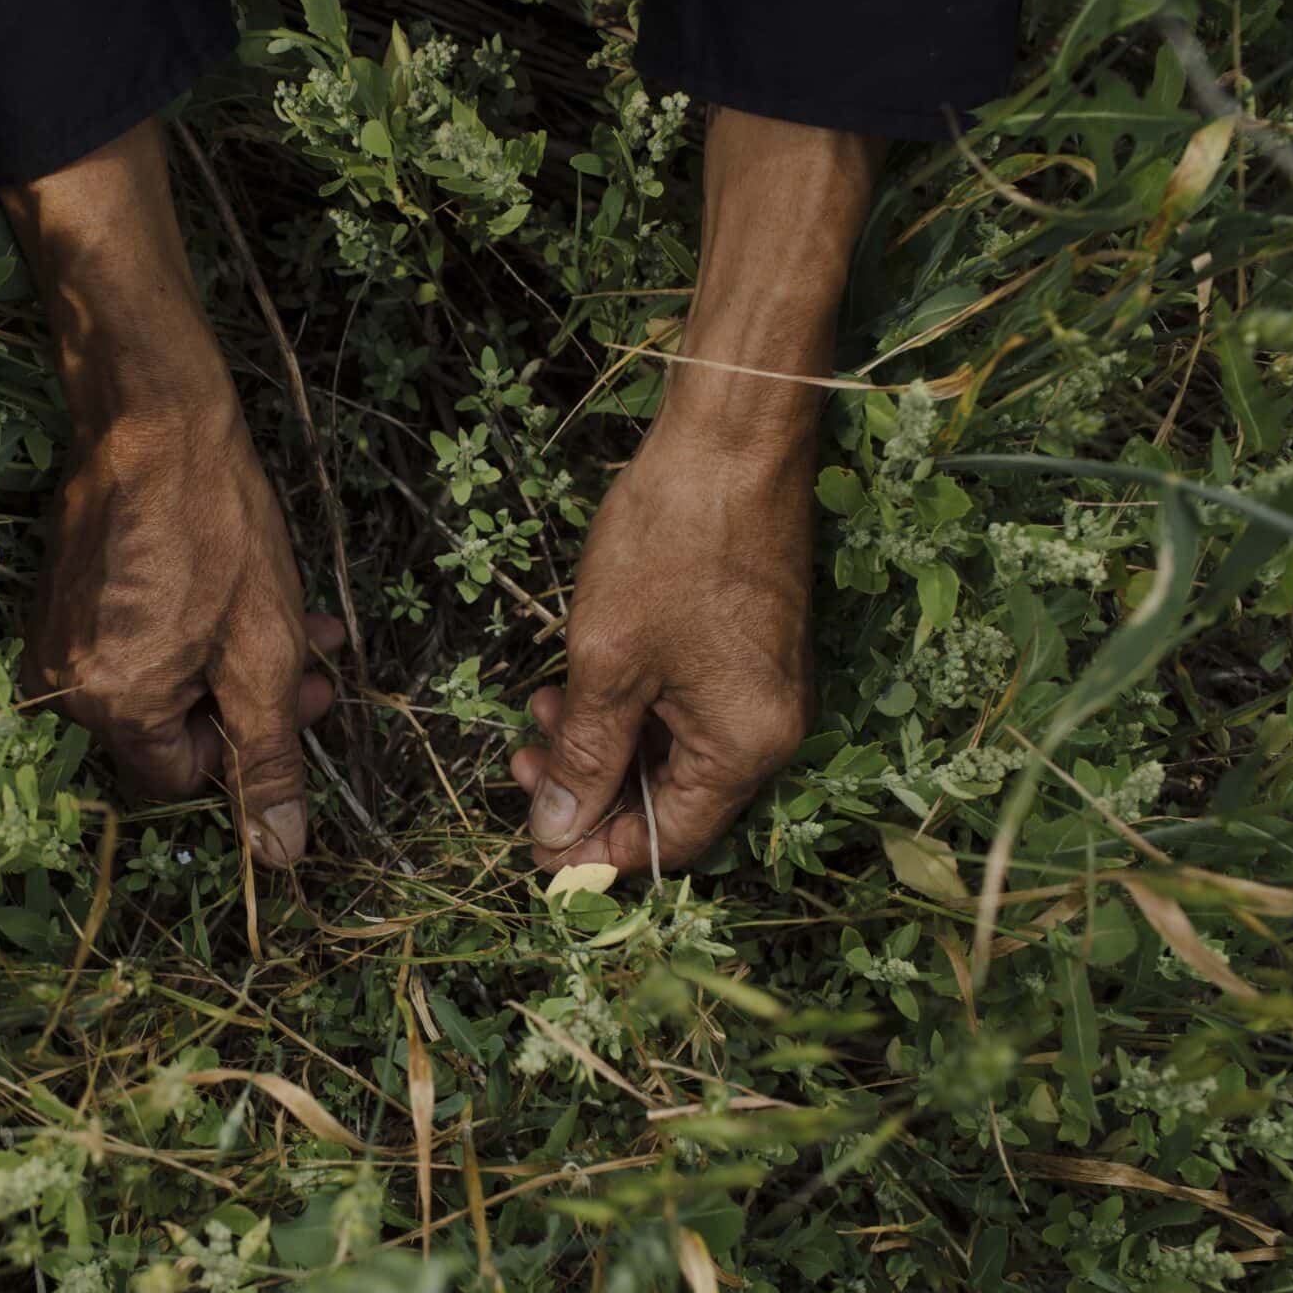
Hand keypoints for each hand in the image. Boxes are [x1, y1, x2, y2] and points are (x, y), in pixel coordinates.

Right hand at [5, 119, 335, 866]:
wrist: (154, 414)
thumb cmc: (215, 526)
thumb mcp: (264, 654)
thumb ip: (270, 760)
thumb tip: (280, 856)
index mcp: (111, 707)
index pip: (185, 777)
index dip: (251, 745)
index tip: (301, 699)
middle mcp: (66, 681)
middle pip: (172, 728)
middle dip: (251, 698)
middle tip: (315, 658)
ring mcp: (57, 633)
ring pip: (163, 679)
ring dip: (231, 658)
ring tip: (292, 613)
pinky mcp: (63, 593)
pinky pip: (133, 637)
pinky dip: (190, 627)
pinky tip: (240, 589)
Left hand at [512, 422, 812, 871]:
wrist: (731, 441)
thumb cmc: (671, 544)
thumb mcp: (608, 662)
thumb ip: (585, 756)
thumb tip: (559, 834)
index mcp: (746, 745)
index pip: (671, 839)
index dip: (599, 850)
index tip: (539, 850)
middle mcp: (769, 728)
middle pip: (673, 800)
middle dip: (591, 791)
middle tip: (522, 770)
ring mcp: (763, 688)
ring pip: (673, 752)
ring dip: (602, 746)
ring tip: (536, 718)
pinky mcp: (749, 651)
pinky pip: (686, 710)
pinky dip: (631, 710)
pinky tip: (574, 690)